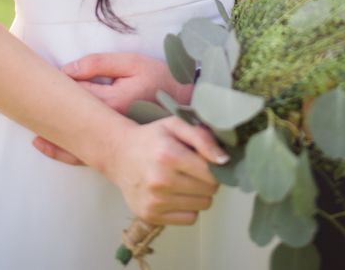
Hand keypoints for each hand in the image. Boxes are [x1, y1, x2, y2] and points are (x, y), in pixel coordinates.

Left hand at [33, 53, 192, 163]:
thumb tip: (67, 70)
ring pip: (73, 140)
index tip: (38, 75)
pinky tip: (45, 147)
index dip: (56, 82)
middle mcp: (110, 124)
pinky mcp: (117, 148)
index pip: (75, 91)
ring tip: (28, 130)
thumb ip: (99, 64)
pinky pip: (86, 155)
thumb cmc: (161, 78)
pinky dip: (64, 152)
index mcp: (113, 100)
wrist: (189, 104)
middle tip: (22, 99)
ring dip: (51, 132)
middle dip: (46, 109)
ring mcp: (113, 139)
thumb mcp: (133, 62)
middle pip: (68, 118)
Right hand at [110, 116, 224, 225]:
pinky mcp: (151, 216)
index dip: (216, 166)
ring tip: (186, 180)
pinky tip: (178, 193)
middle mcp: (161, 181)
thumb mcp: (175, 125)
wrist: (119, 155)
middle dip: (208, 179)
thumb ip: (202, 137)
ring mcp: (155, 201)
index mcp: (168, 155)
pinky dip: (189, 207)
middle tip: (195, 169)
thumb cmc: (152, 138)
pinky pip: (189, 219)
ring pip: (202, 205)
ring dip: (200, 194)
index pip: (211, 172)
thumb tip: (224, 160)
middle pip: (209, 190)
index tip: (208, 160)